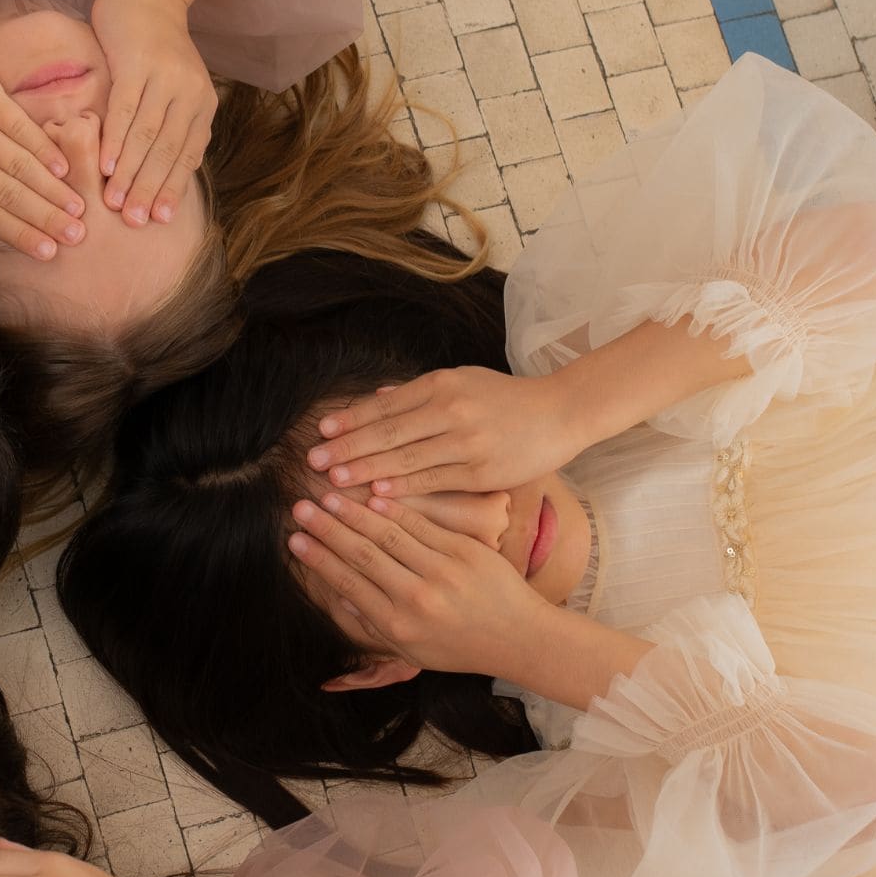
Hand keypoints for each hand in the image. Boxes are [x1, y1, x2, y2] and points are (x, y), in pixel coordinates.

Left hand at [0, 37, 87, 258]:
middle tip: (75, 237)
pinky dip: (43, 149)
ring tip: (77, 207)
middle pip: (6, 193)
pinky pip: (20, 127)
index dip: (18, 234)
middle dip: (44, 218)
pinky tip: (62, 168)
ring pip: (18, 164)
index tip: (47, 251)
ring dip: (51, 189)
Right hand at [90, 0, 214, 227]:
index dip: (171, 189)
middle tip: (133, 222)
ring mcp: (164, 78)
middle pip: (167, 151)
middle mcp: (190, 93)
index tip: (157, 220)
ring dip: (129, 173)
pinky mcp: (137, 64)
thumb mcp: (176, 91)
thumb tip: (166, 177)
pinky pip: (125, 110)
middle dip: (149, 189)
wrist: (145, 0)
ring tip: (114, 202)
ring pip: (146, 136)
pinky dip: (115, 141)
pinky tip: (104, 164)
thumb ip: (175, 128)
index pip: (188, 156)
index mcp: (203, 105)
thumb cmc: (155, 54)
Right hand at [286, 492, 550, 678]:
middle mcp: (417, 598)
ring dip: (353, 512)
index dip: (319, 559)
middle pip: (362, 554)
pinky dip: (394, 509)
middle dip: (327, 529)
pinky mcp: (464, 550)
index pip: (349, 583)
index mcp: (399, 625)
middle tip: (299, 507)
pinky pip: (421, 524)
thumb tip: (342, 597)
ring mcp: (442, 571)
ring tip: (327, 494)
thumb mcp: (412, 651)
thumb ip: (375, 625)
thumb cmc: (460, 647)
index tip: (294, 539)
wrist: (520, 637)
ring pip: (388, 534)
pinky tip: (371, 494)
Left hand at [308, 367, 585, 496]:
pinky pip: (433, 481)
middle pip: (388, 430)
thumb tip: (378, 397)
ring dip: (365, 470)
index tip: (322, 431)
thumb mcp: (463, 382)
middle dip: (347, 447)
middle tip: (313, 461)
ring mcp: (466, 441)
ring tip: (334, 482)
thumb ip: (421, 392)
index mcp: (442, 384)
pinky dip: (403, 487)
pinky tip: (377, 494)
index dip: (351, 419)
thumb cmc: (507, 400)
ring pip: (406, 458)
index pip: (386, 404)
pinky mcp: (481, 471)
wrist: (562, 412)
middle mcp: (451, 409)